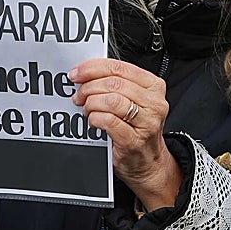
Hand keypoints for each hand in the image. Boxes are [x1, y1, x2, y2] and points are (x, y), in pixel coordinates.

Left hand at [70, 58, 180, 210]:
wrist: (148, 162)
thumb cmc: (136, 129)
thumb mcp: (132, 100)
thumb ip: (114, 84)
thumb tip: (85, 73)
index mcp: (153, 86)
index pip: (119, 67)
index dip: (92, 68)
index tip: (76, 73)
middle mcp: (154, 102)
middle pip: (113, 83)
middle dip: (88, 87)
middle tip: (78, 95)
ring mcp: (147, 122)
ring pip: (112, 100)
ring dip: (91, 103)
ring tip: (87, 109)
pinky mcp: (135, 140)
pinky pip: (109, 121)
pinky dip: (95, 118)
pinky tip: (93, 121)